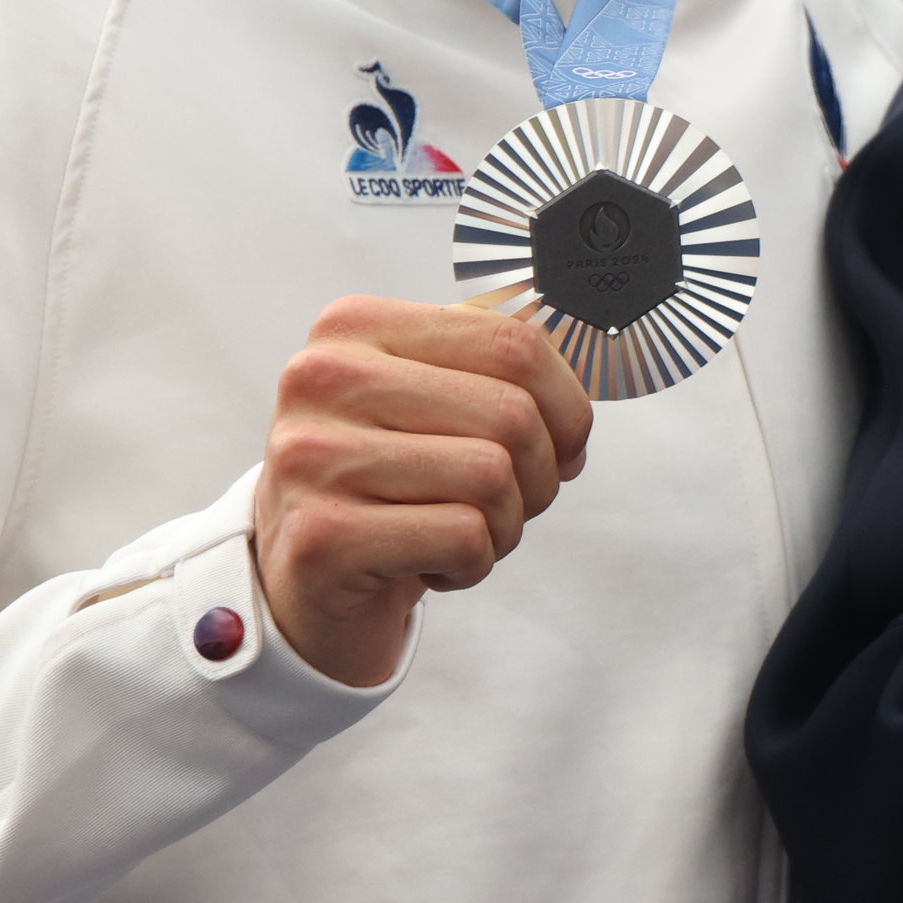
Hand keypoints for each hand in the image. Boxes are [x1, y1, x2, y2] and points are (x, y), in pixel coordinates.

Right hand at [247, 297, 596, 684]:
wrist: (308, 575)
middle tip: (507, 502)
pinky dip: (473, 563)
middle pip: (511, 413)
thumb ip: (501, 367)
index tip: (563, 444)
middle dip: (539, 475)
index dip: (568, 405)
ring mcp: (313, 456)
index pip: (513, 342)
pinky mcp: (322, 535)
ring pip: (492, 477)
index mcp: (354, 327)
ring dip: (505, 524)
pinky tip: (430, 563)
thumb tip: (594, 362)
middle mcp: (321, 378)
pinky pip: (464, 537)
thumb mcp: (434, 400)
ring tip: (462, 532)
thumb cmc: (390, 480)